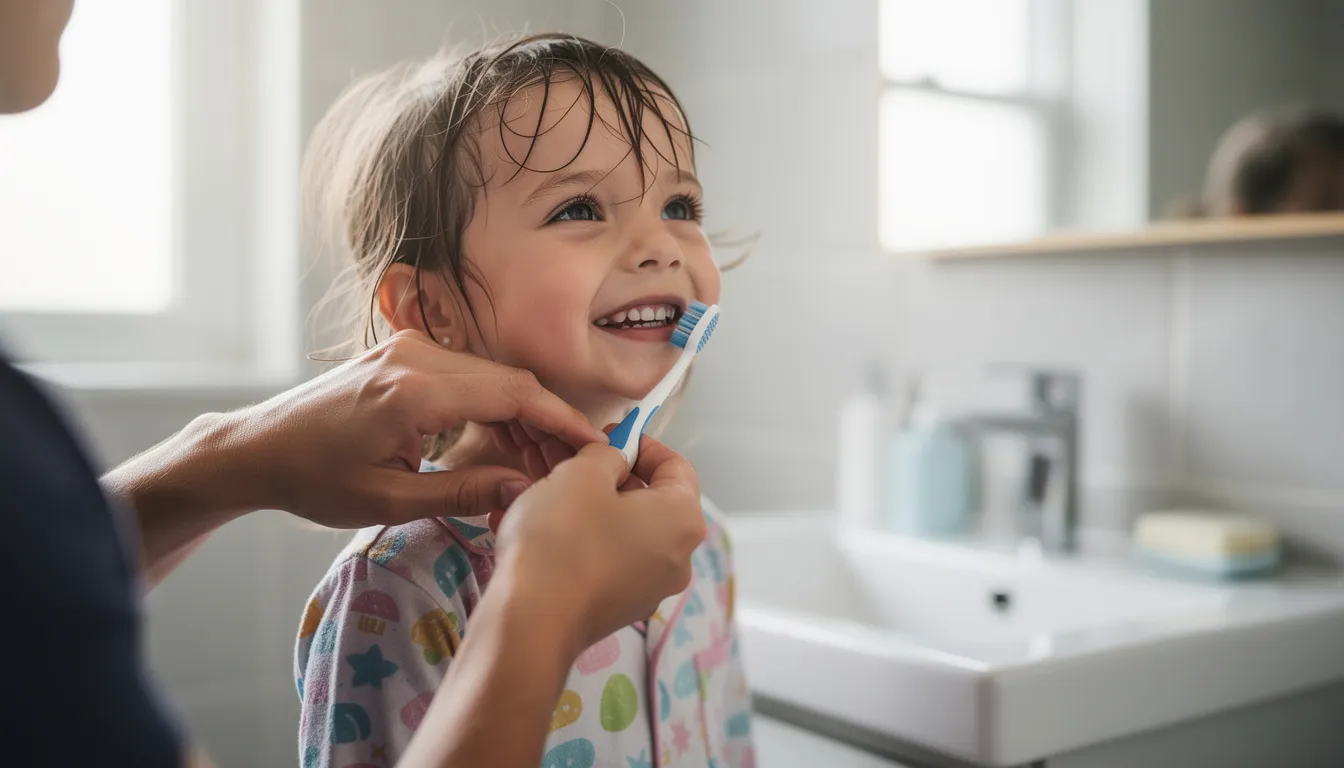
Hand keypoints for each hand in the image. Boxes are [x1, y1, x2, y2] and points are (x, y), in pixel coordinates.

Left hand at [217, 330, 606, 526]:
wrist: (258, 449)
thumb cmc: (314, 481)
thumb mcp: (389, 501)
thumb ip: (463, 492)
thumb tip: (527, 490)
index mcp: (413, 392)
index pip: (511, 394)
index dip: (560, 420)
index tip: (595, 445)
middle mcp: (415, 357)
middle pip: (508, 381)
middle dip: (548, 423)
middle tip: (574, 467)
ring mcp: (409, 348)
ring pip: (492, 375)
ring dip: (523, 415)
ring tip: (542, 463)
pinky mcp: (404, 353)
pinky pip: (467, 374)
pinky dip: (494, 405)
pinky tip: (504, 443)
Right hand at [489, 438, 704, 652]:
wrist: (530, 622)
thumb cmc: (563, 540)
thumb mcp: (583, 473)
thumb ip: (606, 454)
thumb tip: (613, 459)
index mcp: (683, 520)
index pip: (676, 465)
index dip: (641, 443)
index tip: (609, 435)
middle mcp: (679, 558)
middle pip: (651, 500)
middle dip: (612, 477)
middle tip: (572, 464)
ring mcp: (650, 589)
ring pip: (625, 531)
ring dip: (591, 508)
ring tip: (548, 496)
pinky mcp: (620, 608)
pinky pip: (607, 560)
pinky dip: (582, 541)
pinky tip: (542, 533)